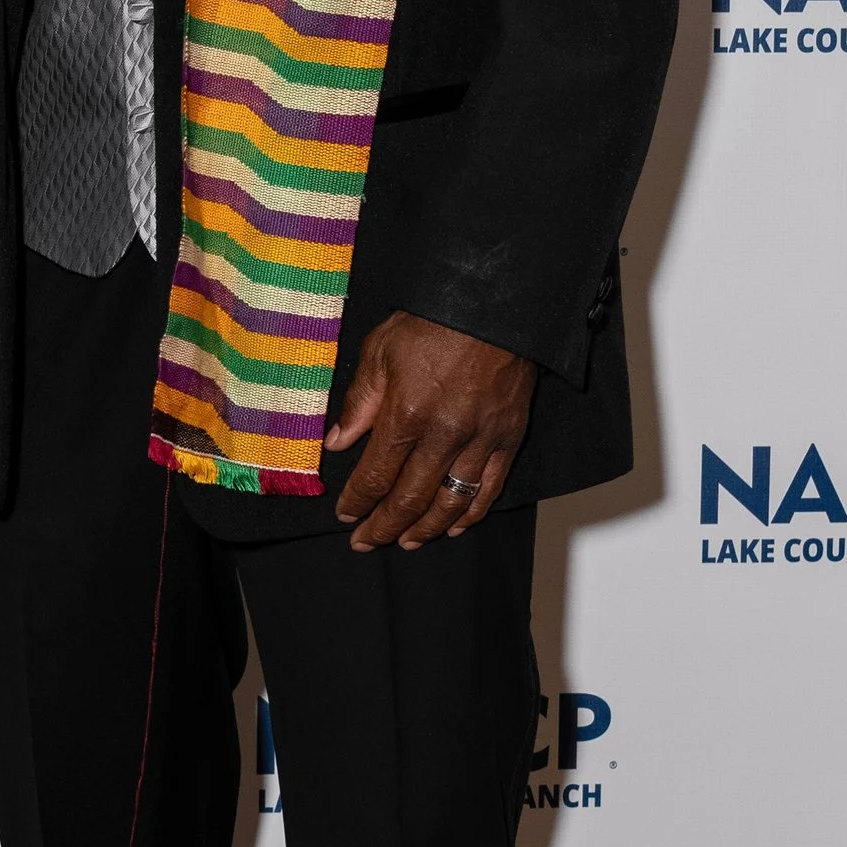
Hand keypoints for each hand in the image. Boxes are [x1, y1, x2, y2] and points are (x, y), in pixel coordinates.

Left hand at [326, 313, 536, 551]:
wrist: (493, 304)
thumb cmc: (435, 321)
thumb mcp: (381, 350)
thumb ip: (360, 401)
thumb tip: (338, 442)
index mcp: (407, 413)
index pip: (375, 475)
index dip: (357, 502)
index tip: (346, 516)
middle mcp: (444, 435)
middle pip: (409, 499)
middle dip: (383, 526)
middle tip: (367, 541)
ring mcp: (479, 440)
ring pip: (450, 502)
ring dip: (425, 529)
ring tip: (406, 542)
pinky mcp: (508, 438)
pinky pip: (489, 488)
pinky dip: (471, 514)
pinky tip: (454, 527)